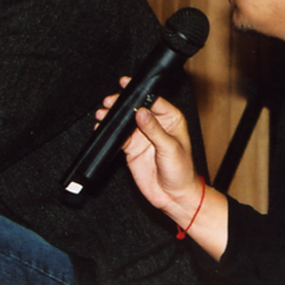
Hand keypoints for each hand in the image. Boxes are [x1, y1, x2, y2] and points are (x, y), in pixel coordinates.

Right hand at [97, 77, 201, 215]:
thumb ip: (154, 130)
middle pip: (135, 107)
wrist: (174, 197)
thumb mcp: (170, 148)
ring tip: (103, 114)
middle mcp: (156, 124)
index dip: (140, 92)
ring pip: (125, 121)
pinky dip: (109, 132)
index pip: (153, 100)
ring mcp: (142, 136)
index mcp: (170, 119)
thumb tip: (141, 111)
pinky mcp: (132, 148)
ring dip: (113, 117)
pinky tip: (102, 128)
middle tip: (110, 102)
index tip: (127, 87)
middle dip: (122, 103)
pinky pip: (118, 136)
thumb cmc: (182, 172)